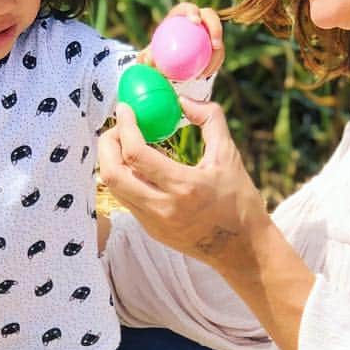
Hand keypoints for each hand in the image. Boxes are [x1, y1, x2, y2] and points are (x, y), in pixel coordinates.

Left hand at [98, 96, 266, 269]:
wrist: (242, 249)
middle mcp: (163, 208)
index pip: (136, 153)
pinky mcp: (151, 231)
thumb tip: (183, 99)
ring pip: (114, 188)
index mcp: (184, 187)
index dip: (124, 126)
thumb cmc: (239, 201)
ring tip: (125, 144)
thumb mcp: (230, 155)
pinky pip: (127, 199)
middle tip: (118, 127)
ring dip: (113, 162)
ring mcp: (154, 222)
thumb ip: (209, 119)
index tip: (125, 109)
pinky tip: (139, 166)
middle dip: (107, 144)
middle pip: (112, 173)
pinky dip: (126, 178)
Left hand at [140, 2, 224, 78]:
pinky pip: (218, 53)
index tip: (195, 22)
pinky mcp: (213, 44)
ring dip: (218, 52)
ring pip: (217, 38)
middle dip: (216, 27)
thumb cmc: (156, 54)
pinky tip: (206, 74)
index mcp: (180, 15)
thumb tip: (148, 59)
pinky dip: (214, 64)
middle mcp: (197, 20)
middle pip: (210, 17)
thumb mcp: (149, 55)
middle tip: (214, 44)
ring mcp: (207, 31)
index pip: (188, 8)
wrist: (166, 61)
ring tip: (209, 66)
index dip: (193, 11)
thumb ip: (146, 57)